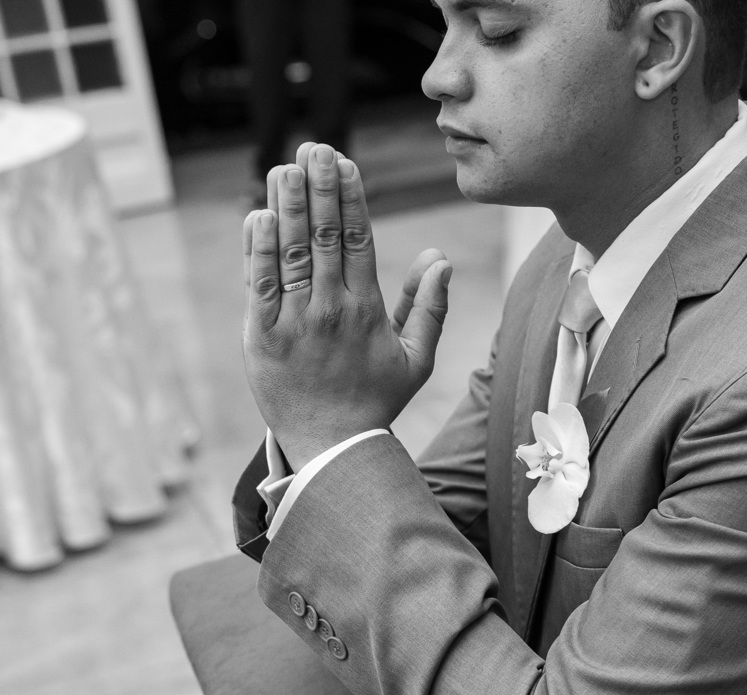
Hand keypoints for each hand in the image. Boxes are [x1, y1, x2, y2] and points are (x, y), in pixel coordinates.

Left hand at [242, 142, 452, 470]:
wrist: (332, 448)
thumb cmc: (377, 399)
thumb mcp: (418, 358)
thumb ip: (430, 307)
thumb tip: (441, 260)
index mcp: (367, 310)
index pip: (359, 240)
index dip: (351, 198)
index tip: (344, 163)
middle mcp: (331, 309)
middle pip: (325, 236)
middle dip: (319, 187)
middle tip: (312, 147)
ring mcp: (295, 321)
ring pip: (291, 252)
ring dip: (289, 205)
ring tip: (284, 166)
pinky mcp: (262, 336)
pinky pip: (260, 284)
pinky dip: (258, 249)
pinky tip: (259, 214)